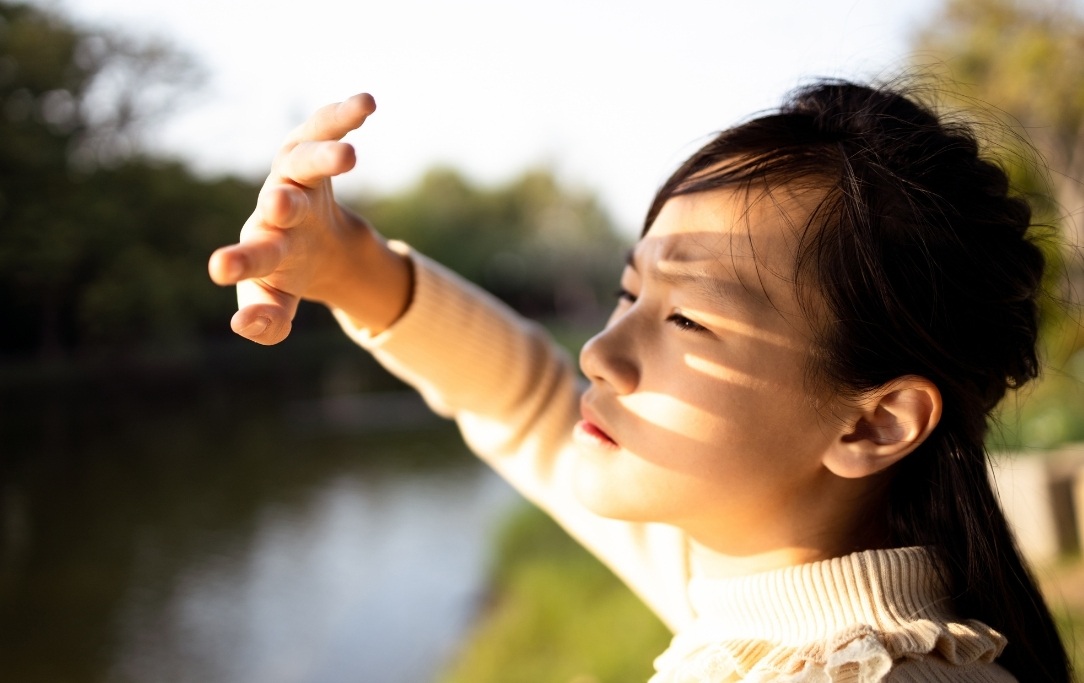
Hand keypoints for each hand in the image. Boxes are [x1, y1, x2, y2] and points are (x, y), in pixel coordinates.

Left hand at [208, 94, 409, 344]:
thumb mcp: (278, 300)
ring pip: (304, 161)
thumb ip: (267, 322)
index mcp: (265, 248)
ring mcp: (294, 176)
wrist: (310, 235)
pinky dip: (344, 114)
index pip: (253, 258)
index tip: (221, 269)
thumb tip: (244, 326)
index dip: (241, 264)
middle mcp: (276, 207)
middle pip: (279, 204)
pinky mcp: (312, 148)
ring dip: (324, 157)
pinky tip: (367, 103)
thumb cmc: (288, 270)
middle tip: (278, 204)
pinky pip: (327, 127)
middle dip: (281, 204)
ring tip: (349, 156)